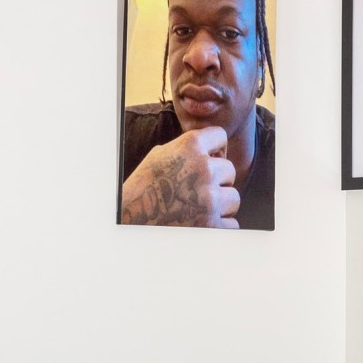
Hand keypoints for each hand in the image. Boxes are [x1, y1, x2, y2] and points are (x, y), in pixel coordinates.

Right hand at [120, 126, 237, 227]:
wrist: (129, 219)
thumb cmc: (142, 188)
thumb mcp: (159, 156)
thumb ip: (187, 149)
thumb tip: (212, 150)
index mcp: (189, 147)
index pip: (220, 136)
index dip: (215, 150)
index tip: (208, 160)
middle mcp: (203, 169)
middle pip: (229, 171)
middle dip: (217, 181)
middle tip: (196, 191)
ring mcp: (209, 198)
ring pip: (233, 198)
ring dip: (220, 205)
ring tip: (198, 209)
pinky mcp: (212, 224)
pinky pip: (232, 224)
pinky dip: (219, 226)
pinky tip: (200, 223)